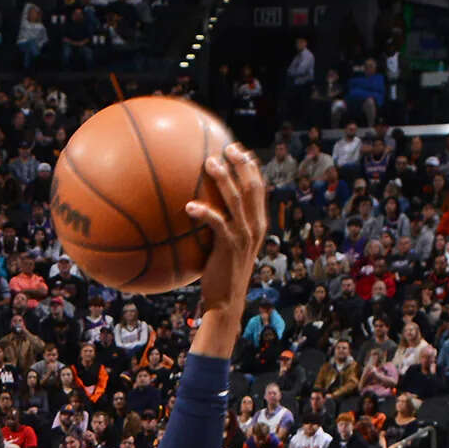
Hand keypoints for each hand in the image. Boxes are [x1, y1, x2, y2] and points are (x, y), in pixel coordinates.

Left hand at [184, 143, 267, 317]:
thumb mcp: (223, 247)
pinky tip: (189, 205)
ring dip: (224, 179)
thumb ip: (218, 227)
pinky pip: (217, 224)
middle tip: (228, 147)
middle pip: (253, 187)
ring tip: (209, 162)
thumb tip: (195, 210)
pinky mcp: (230, 246)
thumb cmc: (219, 274)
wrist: (226, 300)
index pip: (259, 189)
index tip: (239, 150)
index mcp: (257, 224)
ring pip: (237, 200)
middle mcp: (255, 226)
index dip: (251, 167)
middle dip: (242, 164)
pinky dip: (205, 212)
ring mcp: (244, 236)